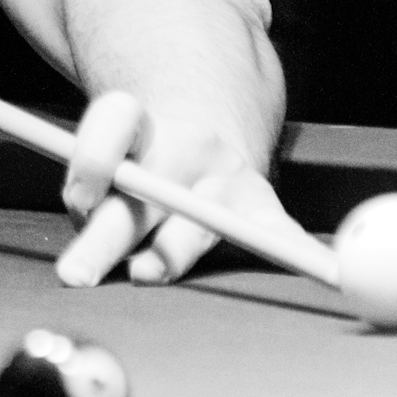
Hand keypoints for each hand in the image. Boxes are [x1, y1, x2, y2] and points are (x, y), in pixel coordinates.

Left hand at [54, 90, 290, 287]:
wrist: (208, 123)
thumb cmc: (145, 149)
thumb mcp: (108, 143)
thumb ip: (89, 171)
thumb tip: (85, 210)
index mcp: (143, 123)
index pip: (116, 124)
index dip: (93, 159)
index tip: (79, 198)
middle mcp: (188, 146)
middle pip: (146, 190)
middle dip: (108, 236)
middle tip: (75, 273)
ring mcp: (227, 176)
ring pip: (196, 219)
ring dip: (170, 252)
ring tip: (145, 274)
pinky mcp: (261, 205)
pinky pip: (279, 231)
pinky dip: (296, 249)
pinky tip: (321, 268)